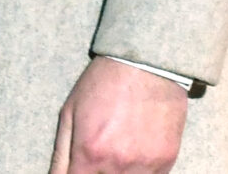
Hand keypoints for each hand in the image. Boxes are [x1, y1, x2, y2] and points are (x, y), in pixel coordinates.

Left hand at [50, 57, 187, 173]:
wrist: (146, 65)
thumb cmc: (103, 84)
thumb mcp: (70, 113)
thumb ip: (60, 155)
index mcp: (89, 153)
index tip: (78, 170)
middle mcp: (118, 165)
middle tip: (97, 159)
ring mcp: (145, 166)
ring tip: (116, 154)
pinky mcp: (166, 161)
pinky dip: (140, 172)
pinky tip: (135, 154)